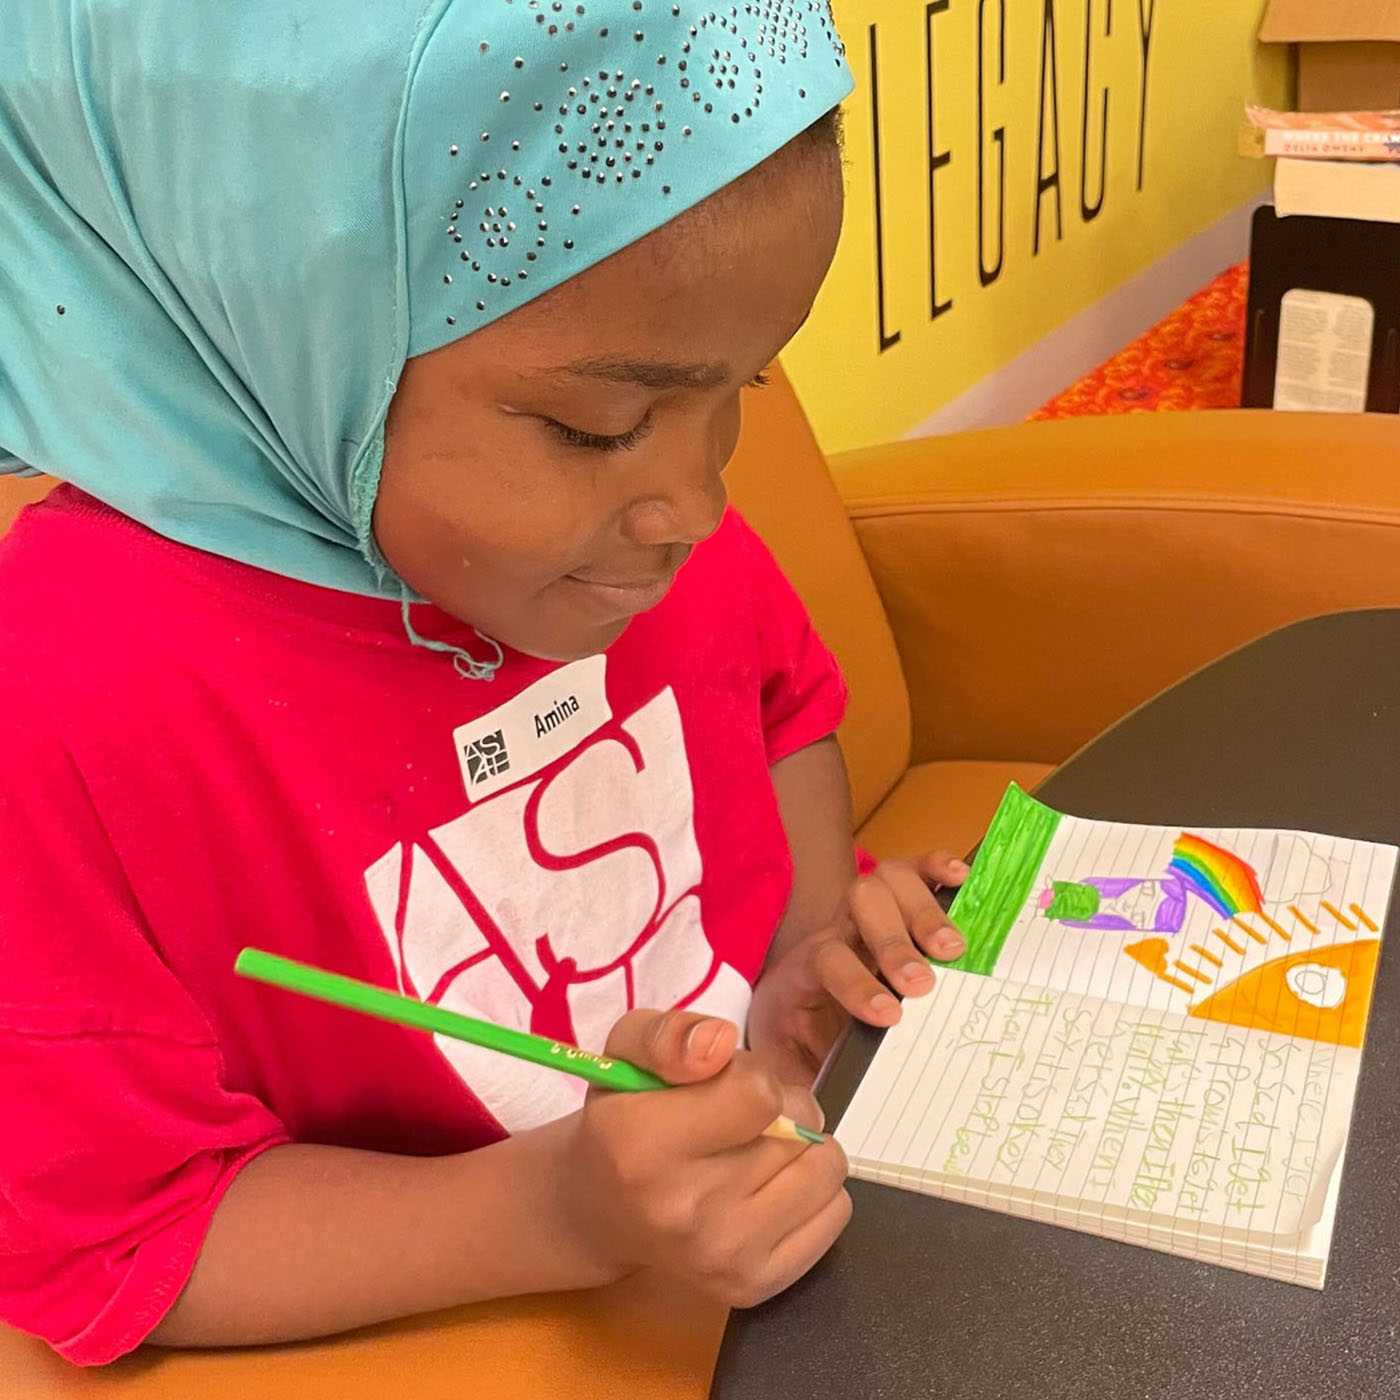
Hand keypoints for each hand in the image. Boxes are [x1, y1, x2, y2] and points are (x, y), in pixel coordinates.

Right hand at [557, 1008, 850, 1307]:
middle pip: (798, 1130)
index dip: (752, 1076)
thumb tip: (719, 1043)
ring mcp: (723, 1254)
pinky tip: (769, 1187)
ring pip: (825, 1169)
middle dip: (782, 1109)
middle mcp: (683, 1209)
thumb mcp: (625, 1052)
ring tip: (758, 1148)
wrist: (598, 1211)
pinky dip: (813, 1191)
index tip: (727, 1084)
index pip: (758, 1094)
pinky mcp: (754, 1284)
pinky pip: (835, 1213)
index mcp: (644, 1145)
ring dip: (803, 1148)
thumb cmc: (622, 1119)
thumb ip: (670, 1035)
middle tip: (741, 1119)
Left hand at [748, 852, 969, 1085]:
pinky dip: (935, 868)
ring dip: (921, 909)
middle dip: (893, 941)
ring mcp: (862, 916)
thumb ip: (795, 1088)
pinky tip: (960, 879)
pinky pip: (909, 871)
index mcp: (802, 973)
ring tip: (953, 947)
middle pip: (858, 907)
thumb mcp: (785, 1070)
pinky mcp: (892, 907)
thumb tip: (816, 1121)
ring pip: (885, 882)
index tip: (889, 1015)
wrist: (782, 1013)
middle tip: (924, 982)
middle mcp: (834, 934)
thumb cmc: (793, 1046)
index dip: (856, 983)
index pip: (827, 960)